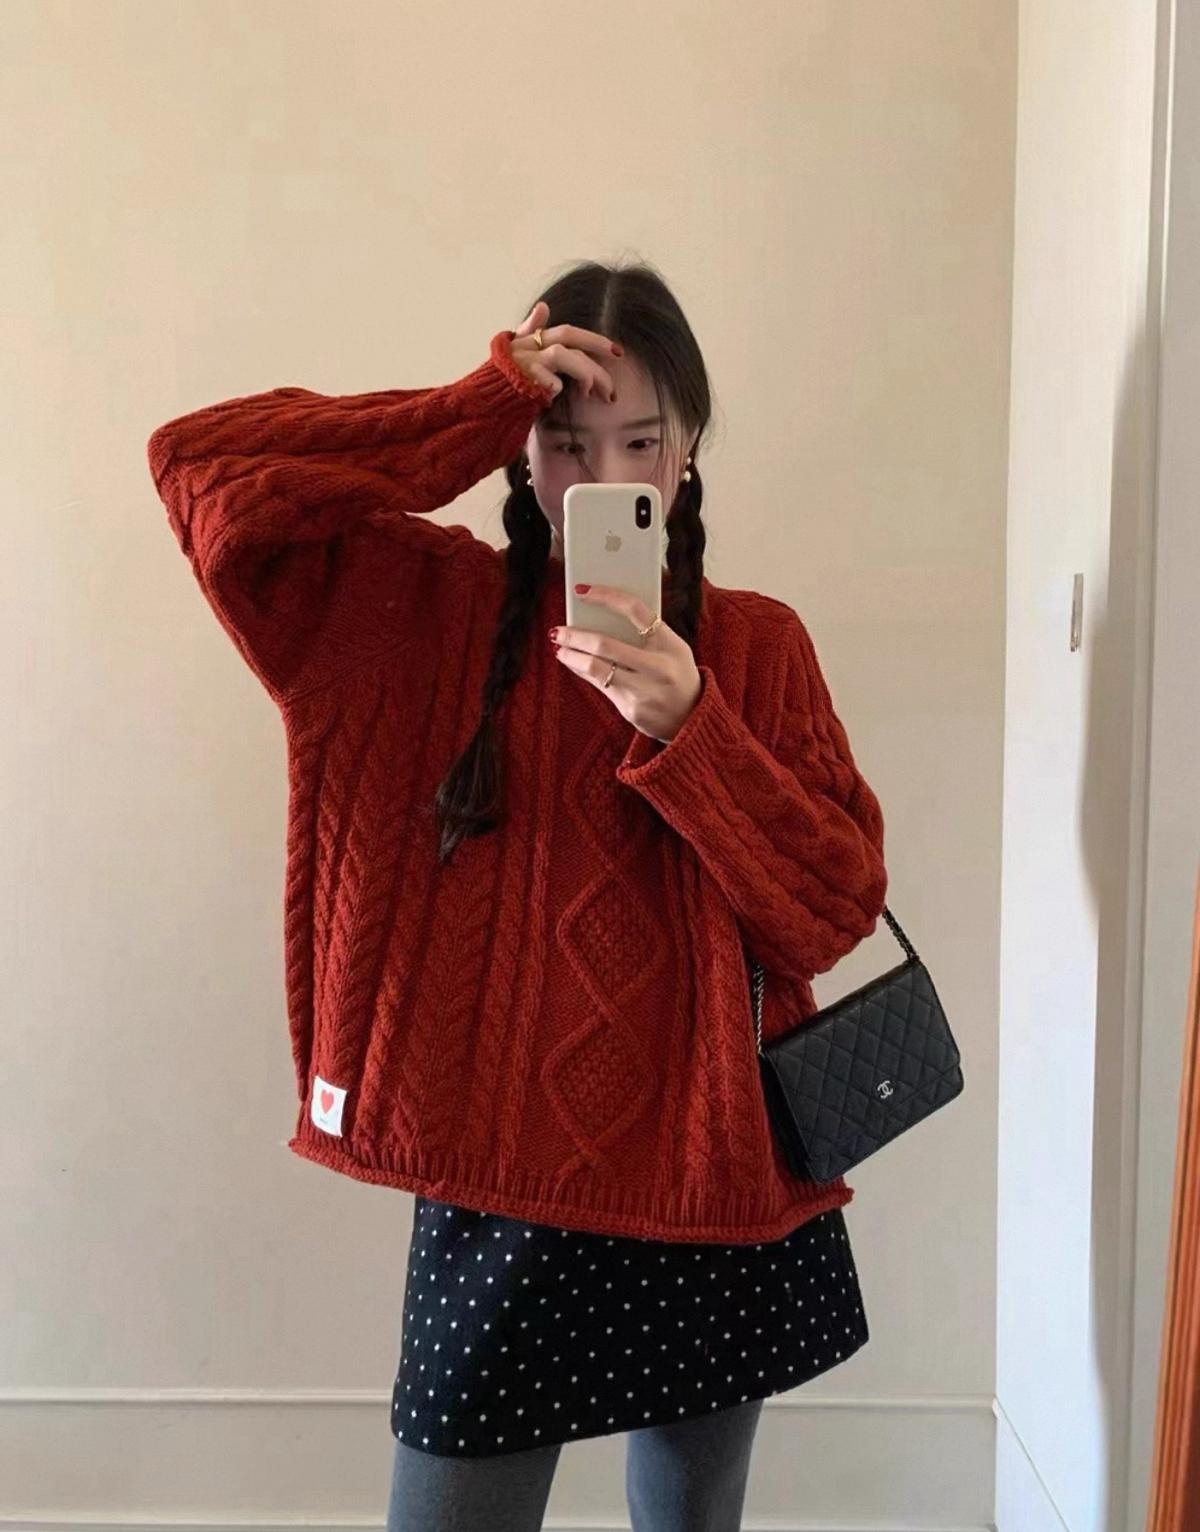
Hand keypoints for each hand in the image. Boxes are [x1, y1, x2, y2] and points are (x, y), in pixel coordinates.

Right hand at [508, 301, 622, 402]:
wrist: (477, 406)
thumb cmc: (501, 384)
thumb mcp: (518, 356)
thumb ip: (531, 331)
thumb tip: (543, 305)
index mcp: (530, 340)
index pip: (568, 333)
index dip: (594, 340)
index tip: (618, 352)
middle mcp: (527, 346)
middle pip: (569, 336)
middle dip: (598, 347)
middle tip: (619, 366)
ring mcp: (524, 361)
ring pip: (563, 354)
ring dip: (585, 372)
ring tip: (597, 393)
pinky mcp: (520, 378)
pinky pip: (548, 380)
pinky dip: (555, 387)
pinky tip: (556, 395)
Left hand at [551, 584, 701, 743]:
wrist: (693, 718)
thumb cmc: (678, 674)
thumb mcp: (674, 649)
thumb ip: (647, 633)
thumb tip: (602, 615)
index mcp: (671, 644)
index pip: (636, 610)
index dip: (607, 597)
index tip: (583, 591)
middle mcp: (658, 667)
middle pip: (606, 645)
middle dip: (576, 636)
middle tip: (559, 630)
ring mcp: (643, 691)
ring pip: (596, 668)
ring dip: (572, 656)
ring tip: (560, 648)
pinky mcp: (631, 709)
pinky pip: (599, 686)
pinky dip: (581, 671)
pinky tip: (572, 663)